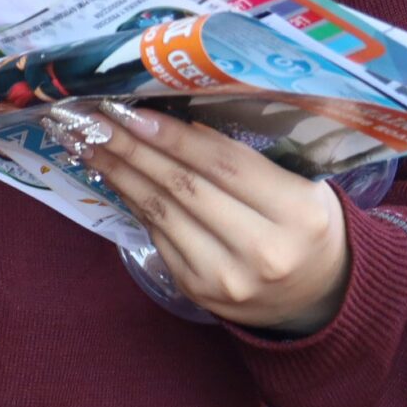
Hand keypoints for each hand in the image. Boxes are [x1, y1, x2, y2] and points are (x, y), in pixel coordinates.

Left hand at [76, 103, 351, 334]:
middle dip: (133, 147)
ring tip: (91, 141)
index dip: (173, 136)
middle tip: (95, 118)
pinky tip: (114, 174)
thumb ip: (246, 159)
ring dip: (120, 171)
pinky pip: (156, 234)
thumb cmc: (303, 224)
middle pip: (184, 187)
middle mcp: (263, 250)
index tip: (133, 111)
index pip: (223, 165)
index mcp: (298, 213)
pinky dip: (132, 199)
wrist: (315, 295)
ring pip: (161, 211)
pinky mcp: (198, 290)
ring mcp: (227, 277)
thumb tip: (175, 120)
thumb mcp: (297, 185)